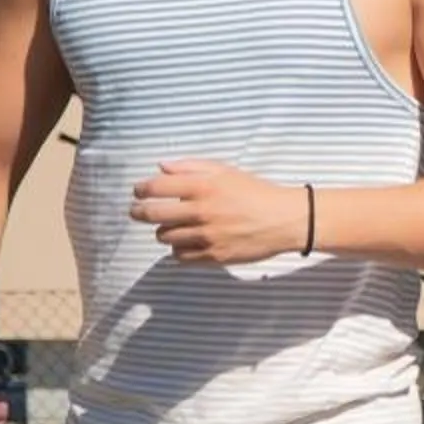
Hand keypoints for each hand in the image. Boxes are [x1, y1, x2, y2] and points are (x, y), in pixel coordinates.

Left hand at [132, 160, 306, 264]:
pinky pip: (180, 256)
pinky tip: (187, 242)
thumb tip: (161, 167)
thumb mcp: (225, 171)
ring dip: (164, 231)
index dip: (140, 190)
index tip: (138, 193)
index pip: (155, 188)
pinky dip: (178, 249)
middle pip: (151, 215)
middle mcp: (201, 211)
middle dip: (138, 212)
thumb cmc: (255, 192)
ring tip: (172, 227)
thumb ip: (191, 166)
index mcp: (202, 187)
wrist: (286, 219)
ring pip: (164, 237)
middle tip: (137, 212)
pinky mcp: (214, 256)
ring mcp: (206, 236)